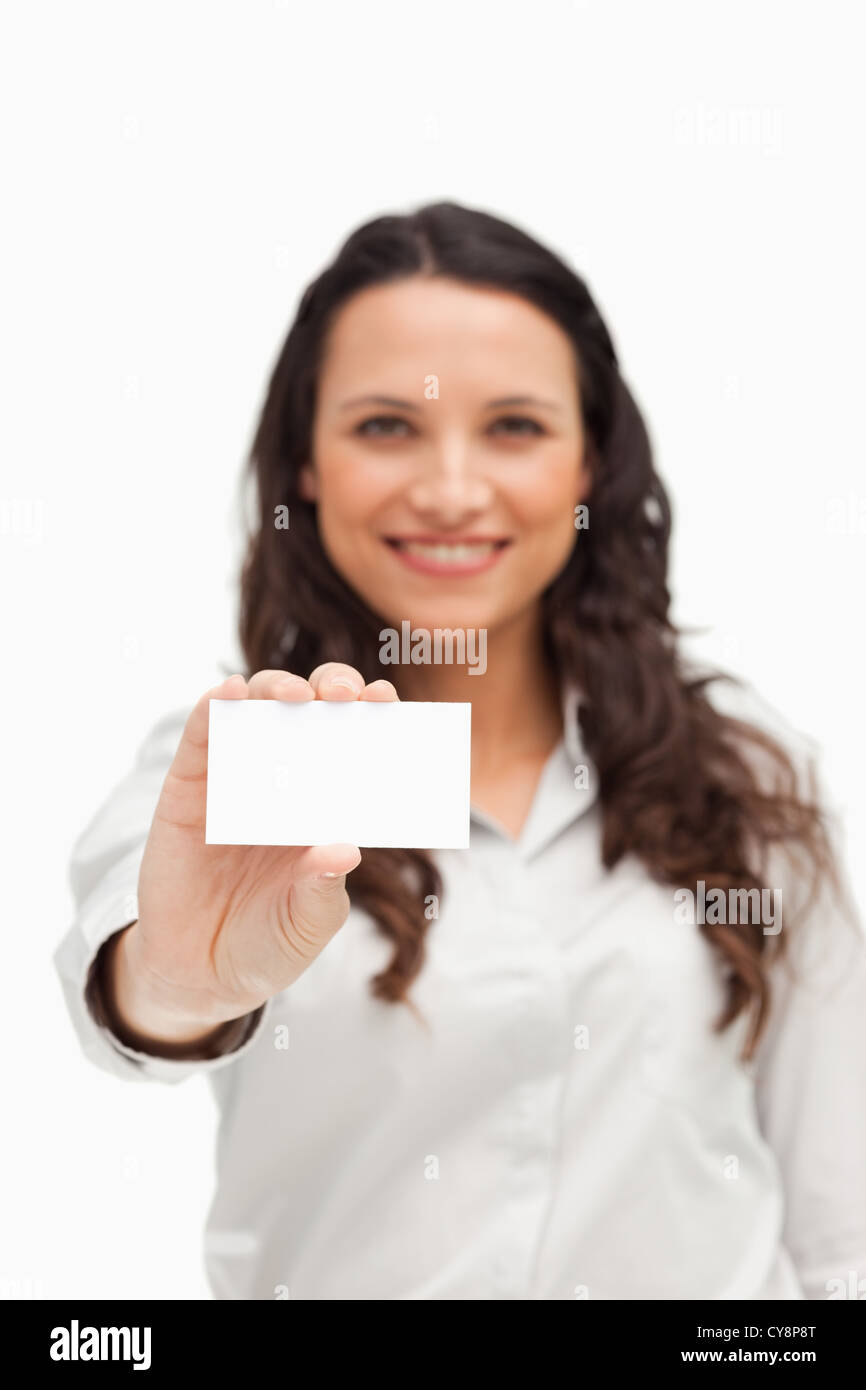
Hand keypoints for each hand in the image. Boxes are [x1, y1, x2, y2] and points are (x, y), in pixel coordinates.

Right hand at [107, 665, 397, 1048]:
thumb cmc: (268, 943)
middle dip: (332, 689)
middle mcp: (285, 780)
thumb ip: (324, 888)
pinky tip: (228, 694)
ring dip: (276, 688)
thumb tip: (345, 851)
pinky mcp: (188, 787)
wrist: (200, 975)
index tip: (385, 700)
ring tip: (294, 695)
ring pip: (257, 709)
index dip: (371, 716)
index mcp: (326, 804)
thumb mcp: (308, 922)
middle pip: (310, 710)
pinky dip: (213, 707)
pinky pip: (200, 736)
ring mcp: (236, 778)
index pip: (354, 744)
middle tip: (346, 695)